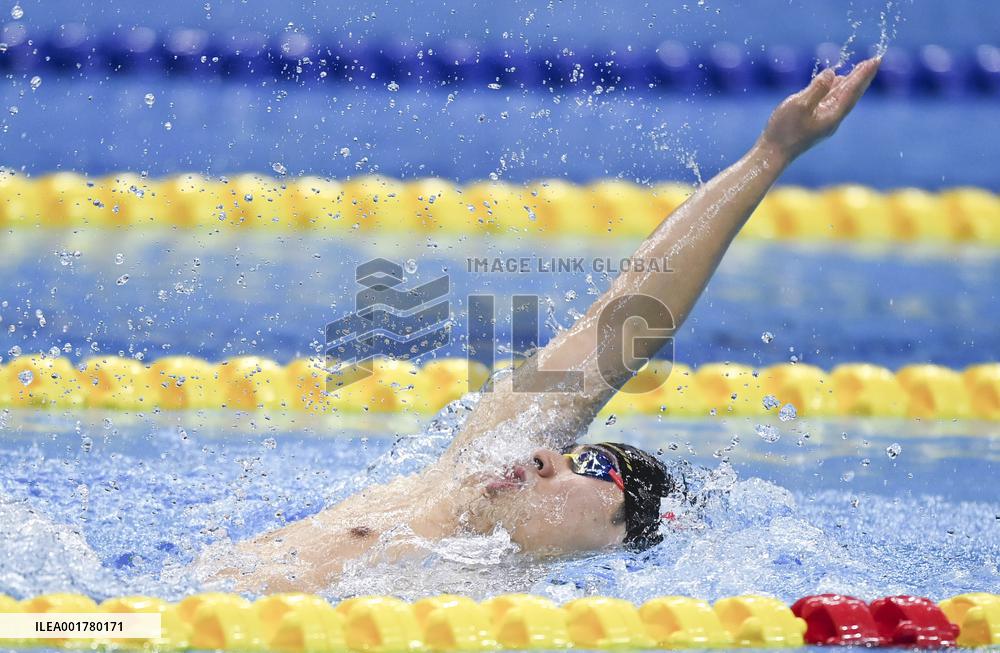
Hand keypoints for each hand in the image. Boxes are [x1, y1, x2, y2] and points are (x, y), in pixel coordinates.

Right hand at [759, 57, 879, 160]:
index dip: (863, 74)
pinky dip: (837, 90)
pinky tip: (837, 84)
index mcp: (833, 115)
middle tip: (874, 61)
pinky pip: (831, 102)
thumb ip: (817, 88)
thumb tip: (831, 73)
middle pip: (852, 95)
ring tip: (860, 70)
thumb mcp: (799, 105)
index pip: (852, 90)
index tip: (875, 60)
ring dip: (851, 83)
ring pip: (842, 98)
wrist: (773, 154)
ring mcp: (824, 121)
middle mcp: (833, 118)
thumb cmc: (784, 130)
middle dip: (862, 78)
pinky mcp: (815, 122)